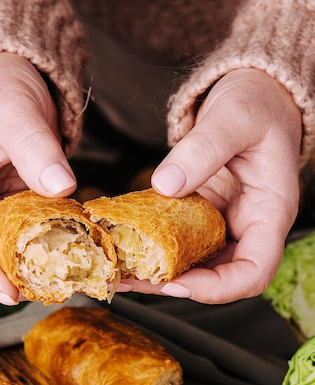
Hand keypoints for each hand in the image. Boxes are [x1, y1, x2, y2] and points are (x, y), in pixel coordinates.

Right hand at [0, 52, 76, 304]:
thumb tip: (62, 188)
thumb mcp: (16, 111)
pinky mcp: (17, 215)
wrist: (9, 82)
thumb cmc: (0, 91)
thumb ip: (36, 148)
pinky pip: (27, 245)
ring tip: (59, 282)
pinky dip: (46, 257)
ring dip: (25, 276)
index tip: (8, 290)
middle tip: (39, 292)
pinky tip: (71, 260)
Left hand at [138, 68, 301, 303]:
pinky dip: (150, 250)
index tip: (177, 284)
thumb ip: (203, 149)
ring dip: (154, 274)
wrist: (254, 96)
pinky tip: (120, 248)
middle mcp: (247, 228)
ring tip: (116, 272)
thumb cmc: (257, 104)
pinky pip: (177, 243)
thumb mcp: (233, 117)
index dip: (216, 288)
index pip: (253, 272)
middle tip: (130, 281)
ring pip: (193, 265)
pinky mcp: (201, 218)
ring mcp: (223, 225)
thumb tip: (165, 185)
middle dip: (172, 285)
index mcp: (268, 213)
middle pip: (216, 277)